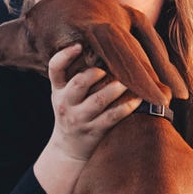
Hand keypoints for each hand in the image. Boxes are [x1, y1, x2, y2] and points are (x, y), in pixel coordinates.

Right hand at [45, 44, 142, 160]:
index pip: (55, 69)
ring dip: (115, 88)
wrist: (67, 149)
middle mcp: (66, 103)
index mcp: (58, 90)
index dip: (64, 55)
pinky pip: (113, 116)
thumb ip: (74, 76)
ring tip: (127, 81)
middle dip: (95, 73)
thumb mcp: (64, 95)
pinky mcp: (95, 130)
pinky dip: (127, 106)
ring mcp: (80, 118)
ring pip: (98, 101)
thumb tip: (100, 48)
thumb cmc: (71, 113)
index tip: (78, 45)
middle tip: (107, 68)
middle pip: (79, 83)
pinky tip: (138, 98)